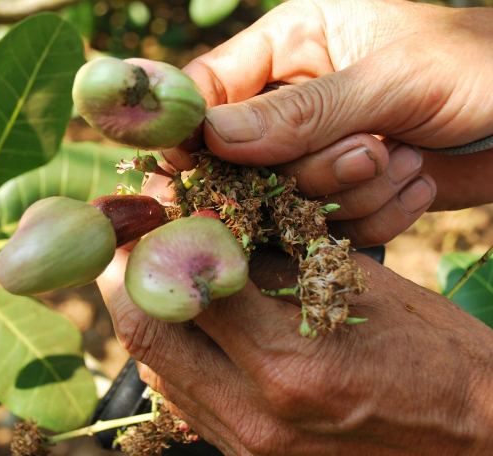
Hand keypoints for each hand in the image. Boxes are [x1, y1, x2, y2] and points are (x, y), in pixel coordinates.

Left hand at [97, 244, 492, 455]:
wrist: (474, 440)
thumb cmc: (433, 352)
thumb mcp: (356, 285)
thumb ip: (269, 257)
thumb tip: (204, 226)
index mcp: (288, 359)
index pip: (180, 286)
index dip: (153, 240)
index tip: (147, 213)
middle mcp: (256, 412)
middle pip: (144, 336)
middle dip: (127, 278)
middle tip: (134, 241)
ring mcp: (249, 445)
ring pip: (156, 370)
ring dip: (149, 315)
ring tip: (162, 274)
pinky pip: (184, 399)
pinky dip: (176, 354)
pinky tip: (195, 325)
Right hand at [163, 0, 492, 246]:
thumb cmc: (481, 67)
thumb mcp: (393, 79)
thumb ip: (303, 113)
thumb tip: (214, 141)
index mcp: (293, 42)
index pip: (210, 85)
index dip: (192, 127)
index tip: (196, 166)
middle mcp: (295, 99)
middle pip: (242, 158)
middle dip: (305, 169)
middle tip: (369, 152)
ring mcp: (319, 150)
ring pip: (287, 200)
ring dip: (351, 193)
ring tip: (405, 160)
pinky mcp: (346, 194)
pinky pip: (328, 227)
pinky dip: (375, 217)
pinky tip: (417, 182)